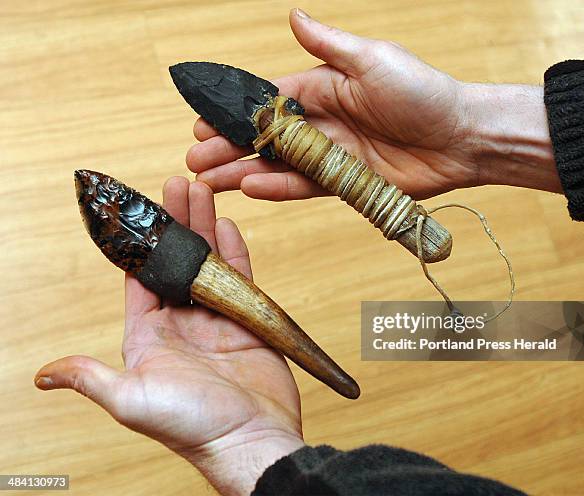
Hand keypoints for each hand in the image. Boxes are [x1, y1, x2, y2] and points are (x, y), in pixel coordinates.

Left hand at [35, 178, 303, 495]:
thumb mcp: (132, 399)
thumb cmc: (192, 426)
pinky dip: (234, 251)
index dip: (141, 243)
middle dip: (176, 224)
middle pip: (175, 262)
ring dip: (205, 228)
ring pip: (207, 264)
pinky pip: (239, 278)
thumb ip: (92, 377)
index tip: (142, 209)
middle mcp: (180, 324)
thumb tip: (44, 376)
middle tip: (176, 185)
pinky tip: (228, 225)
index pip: (139, 278)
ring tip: (201, 193)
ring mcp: (215, 320)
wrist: (251, 440)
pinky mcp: (247, 321)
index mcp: (148, 335)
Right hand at [187, 9, 560, 200]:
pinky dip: (278, 189)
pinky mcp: (345, 183)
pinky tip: (249, 188)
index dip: (234, 112)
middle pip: (265, 137)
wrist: (461, 137)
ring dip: (243, 171)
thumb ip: (328, 45)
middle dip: (229, 147)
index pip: (268, 100)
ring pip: (278, 165)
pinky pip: (305, 187)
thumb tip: (293, 15)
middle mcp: (323, 121)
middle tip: (196, 159)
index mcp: (323, 87)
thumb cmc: (422, 92)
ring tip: (210, 179)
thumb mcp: (372, 60)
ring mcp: (332, 154)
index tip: (202, 121)